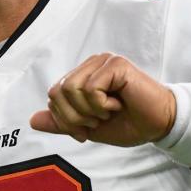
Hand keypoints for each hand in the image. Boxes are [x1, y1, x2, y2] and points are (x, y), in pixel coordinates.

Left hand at [30, 53, 176, 145]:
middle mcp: (90, 65)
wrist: (158, 125)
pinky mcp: (116, 64)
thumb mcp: (88, 128)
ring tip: (108, 111)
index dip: (66, 120)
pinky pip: (90, 88)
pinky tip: (118, 103)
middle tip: (98, 120)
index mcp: (82, 76)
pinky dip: (101, 104)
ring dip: (89, 111)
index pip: (53, 96)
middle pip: (57, 92)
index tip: (87, 129)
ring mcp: (103, 61)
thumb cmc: (128, 123)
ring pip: (71, 89)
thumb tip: (32, 120)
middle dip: (75, 117)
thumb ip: (61, 123)